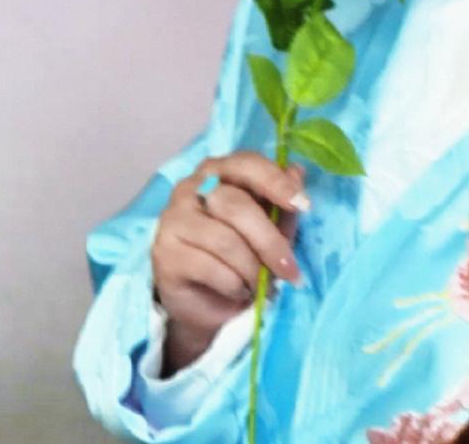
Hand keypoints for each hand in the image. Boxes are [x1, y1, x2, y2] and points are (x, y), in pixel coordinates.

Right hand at [150, 150, 307, 371]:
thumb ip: (281, 205)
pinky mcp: (165, 253)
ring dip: (251, 269)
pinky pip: (209, 267)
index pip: (246, 164)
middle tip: (289, 269)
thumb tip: (298, 173)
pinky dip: (233, 285)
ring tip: (261, 287)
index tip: (303, 204)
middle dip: (269, 240)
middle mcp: (190, 187)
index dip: (275, 181)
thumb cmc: (239, 258)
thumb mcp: (268, 231)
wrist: (204, 304)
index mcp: (218, 171)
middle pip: (236, 205)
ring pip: (224, 240)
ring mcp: (173, 219)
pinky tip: (238, 291)